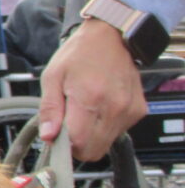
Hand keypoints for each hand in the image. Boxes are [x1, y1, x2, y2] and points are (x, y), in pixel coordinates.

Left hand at [38, 19, 145, 160]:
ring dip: (91, 136)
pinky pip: (117, 133)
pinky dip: (104, 128)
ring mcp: (128, 110)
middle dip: (76, 145)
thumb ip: (49, 109)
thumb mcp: (53, 76)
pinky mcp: (138, 111)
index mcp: (90, 98)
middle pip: (93, 150)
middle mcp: (114, 108)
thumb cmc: (79, 54)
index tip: (56, 135)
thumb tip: (48, 136)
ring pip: (105, 144)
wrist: (111, 37)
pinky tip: (99, 108)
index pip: (78, 143)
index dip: (63, 145)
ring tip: (83, 111)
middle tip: (67, 125)